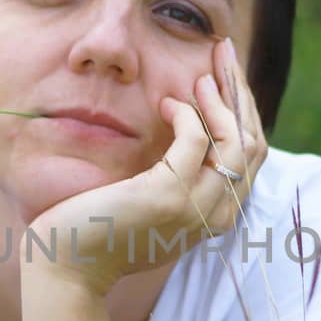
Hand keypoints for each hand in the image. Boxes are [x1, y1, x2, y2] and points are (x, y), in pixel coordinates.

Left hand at [29, 37, 268, 294]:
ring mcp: (197, 208)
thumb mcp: (152, 204)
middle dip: (240, 92)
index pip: (251, 156)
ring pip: (236, 141)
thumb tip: (192, 133)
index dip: (244, 110)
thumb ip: (179, 179)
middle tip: (224, 53)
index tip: (227, 74)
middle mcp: (217, 216)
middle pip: (252, 143)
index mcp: (216, 216)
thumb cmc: (101, 232)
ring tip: (202, 74)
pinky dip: (188, 115)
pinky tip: (168, 104)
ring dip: (221, 99)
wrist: (67, 267)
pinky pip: (196, 141)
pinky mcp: (169, 196)